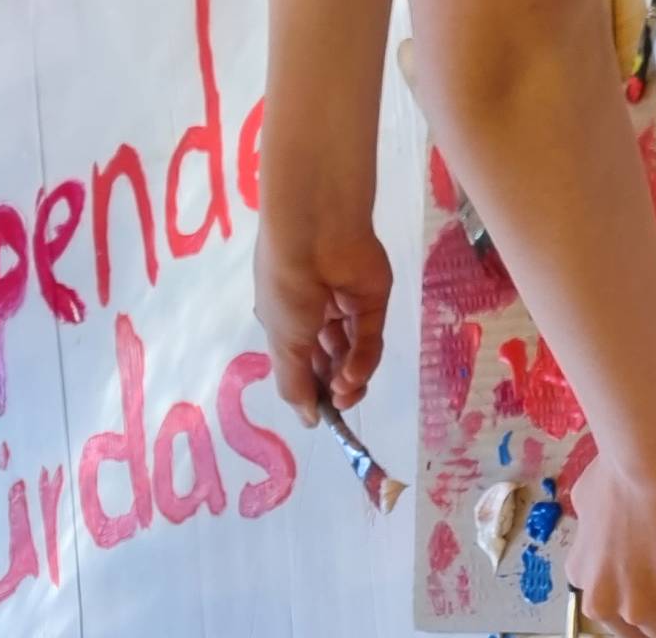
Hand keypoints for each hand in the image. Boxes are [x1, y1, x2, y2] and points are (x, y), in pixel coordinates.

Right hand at [252, 153, 391, 423]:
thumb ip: (295, 384)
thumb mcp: (282, 344)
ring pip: (353, 353)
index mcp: (287, 323)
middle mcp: (317, 316)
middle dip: (334, 389)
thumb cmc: (286, 288)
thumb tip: (309, 420)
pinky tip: (352, 376)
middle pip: (331, 362)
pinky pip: (369, 338)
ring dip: (349, 377)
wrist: (313, 235)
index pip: (303, 364)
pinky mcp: (373, 300)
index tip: (319, 416)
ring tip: (344, 390)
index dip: (312, 390)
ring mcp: (347, 308)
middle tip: (338, 405)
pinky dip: (363, 360)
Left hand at [568, 438, 655, 637]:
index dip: (636, 601)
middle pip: (635, 628)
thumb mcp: (590, 502)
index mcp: (582, 575)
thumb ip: (597, 528)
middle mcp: (604, 600)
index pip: (611, 607)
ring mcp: (640, 606)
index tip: (653, 596)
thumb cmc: (622, 468)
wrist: (649, 464)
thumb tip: (609, 522)